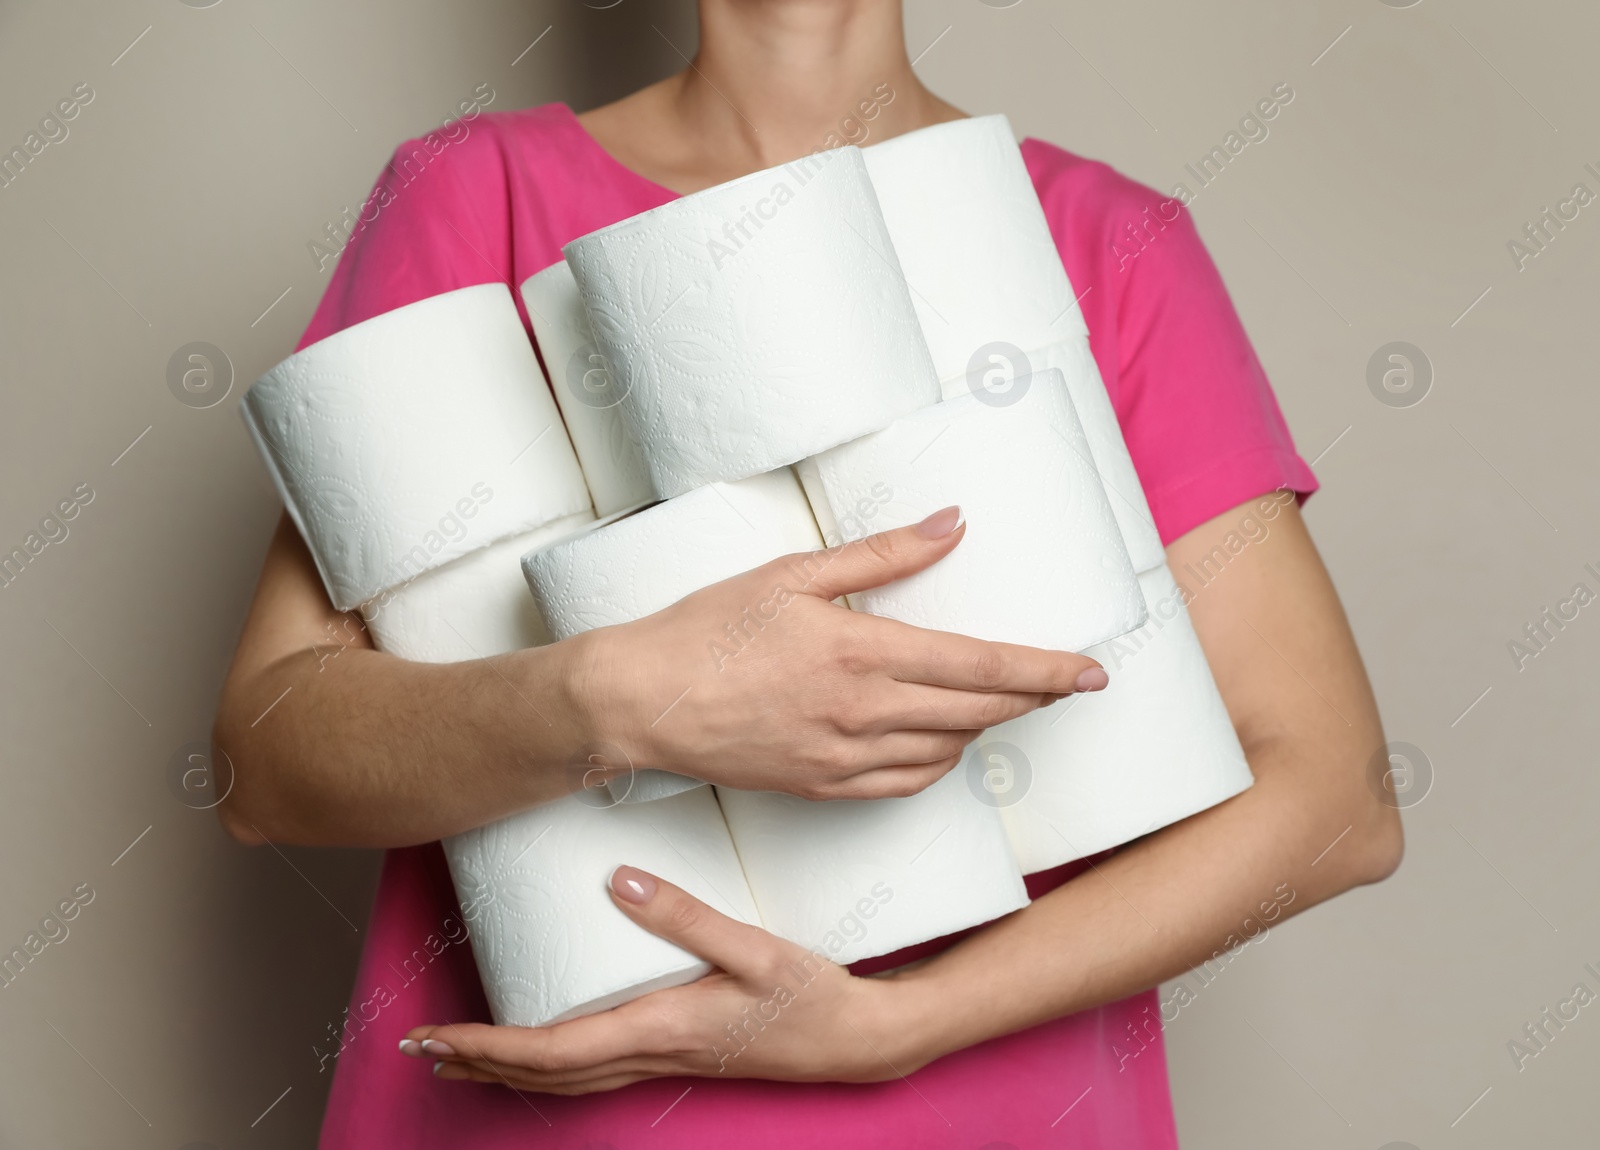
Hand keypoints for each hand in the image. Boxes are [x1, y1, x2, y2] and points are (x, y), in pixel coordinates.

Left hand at [401, 866, 935, 1093]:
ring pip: (566, 1078)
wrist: (859, 1040)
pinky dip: (550, 1067)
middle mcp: (653, 1053)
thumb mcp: (753, 947)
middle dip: (477, 1063)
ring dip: (508, 1070)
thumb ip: (685, 913)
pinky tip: (542, 1052)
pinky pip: (594, 1070)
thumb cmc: (811, 996)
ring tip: (461, 1057)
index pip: (549, 1050)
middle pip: (545, 1073)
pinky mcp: (678, 1052)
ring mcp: (665, 1060)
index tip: (436, 1037)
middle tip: (422, 1046)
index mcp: (660, 1029)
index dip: (486, 1047)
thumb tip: (616, 878)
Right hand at [570, 506, 1107, 798]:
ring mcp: (844, 759)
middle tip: (1066, 684)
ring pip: (946, 753)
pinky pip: (903, 784)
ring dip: (984, 730)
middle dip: (1033, 699)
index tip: (1092, 671)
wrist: (639, 703)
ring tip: (998, 703)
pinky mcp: (822, 788)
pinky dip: (936, 763)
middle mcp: (863, 714)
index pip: (981, 667)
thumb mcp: (794, 573)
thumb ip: (883, 554)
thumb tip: (951, 525)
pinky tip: (940, 743)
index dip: (1046, 671)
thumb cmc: (707, 629)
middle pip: (978, 714)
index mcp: (863, 653)